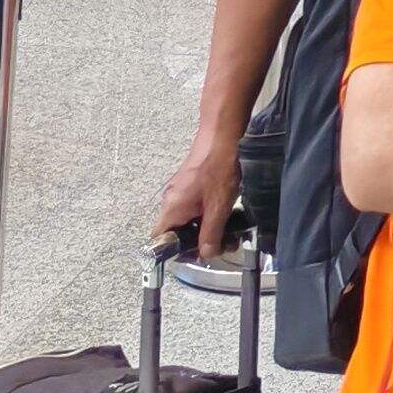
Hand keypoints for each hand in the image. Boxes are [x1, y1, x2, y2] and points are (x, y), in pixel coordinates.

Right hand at [153, 131, 240, 258]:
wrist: (222, 137)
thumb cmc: (217, 169)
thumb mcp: (218, 208)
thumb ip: (210, 235)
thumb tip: (206, 255)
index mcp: (171, 209)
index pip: (160, 241)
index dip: (177, 253)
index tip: (198, 255)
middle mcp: (171, 201)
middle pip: (178, 232)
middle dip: (200, 242)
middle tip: (224, 243)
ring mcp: (180, 192)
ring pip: (189, 220)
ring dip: (208, 228)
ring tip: (231, 231)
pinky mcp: (190, 185)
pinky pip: (195, 207)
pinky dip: (209, 214)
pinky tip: (228, 213)